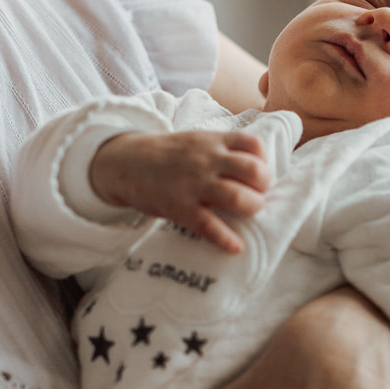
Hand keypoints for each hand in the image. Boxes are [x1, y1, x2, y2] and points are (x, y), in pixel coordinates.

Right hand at [90, 129, 269, 253]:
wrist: (124, 162)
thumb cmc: (169, 156)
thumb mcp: (197, 142)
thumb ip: (223, 151)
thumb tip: (255, 172)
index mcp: (213, 141)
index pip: (253, 144)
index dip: (264, 161)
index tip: (258, 174)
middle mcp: (207, 160)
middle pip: (254, 171)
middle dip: (263, 187)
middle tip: (257, 196)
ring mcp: (193, 184)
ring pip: (237, 197)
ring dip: (251, 208)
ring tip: (248, 213)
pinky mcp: (180, 207)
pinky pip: (209, 225)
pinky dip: (226, 239)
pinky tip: (235, 247)